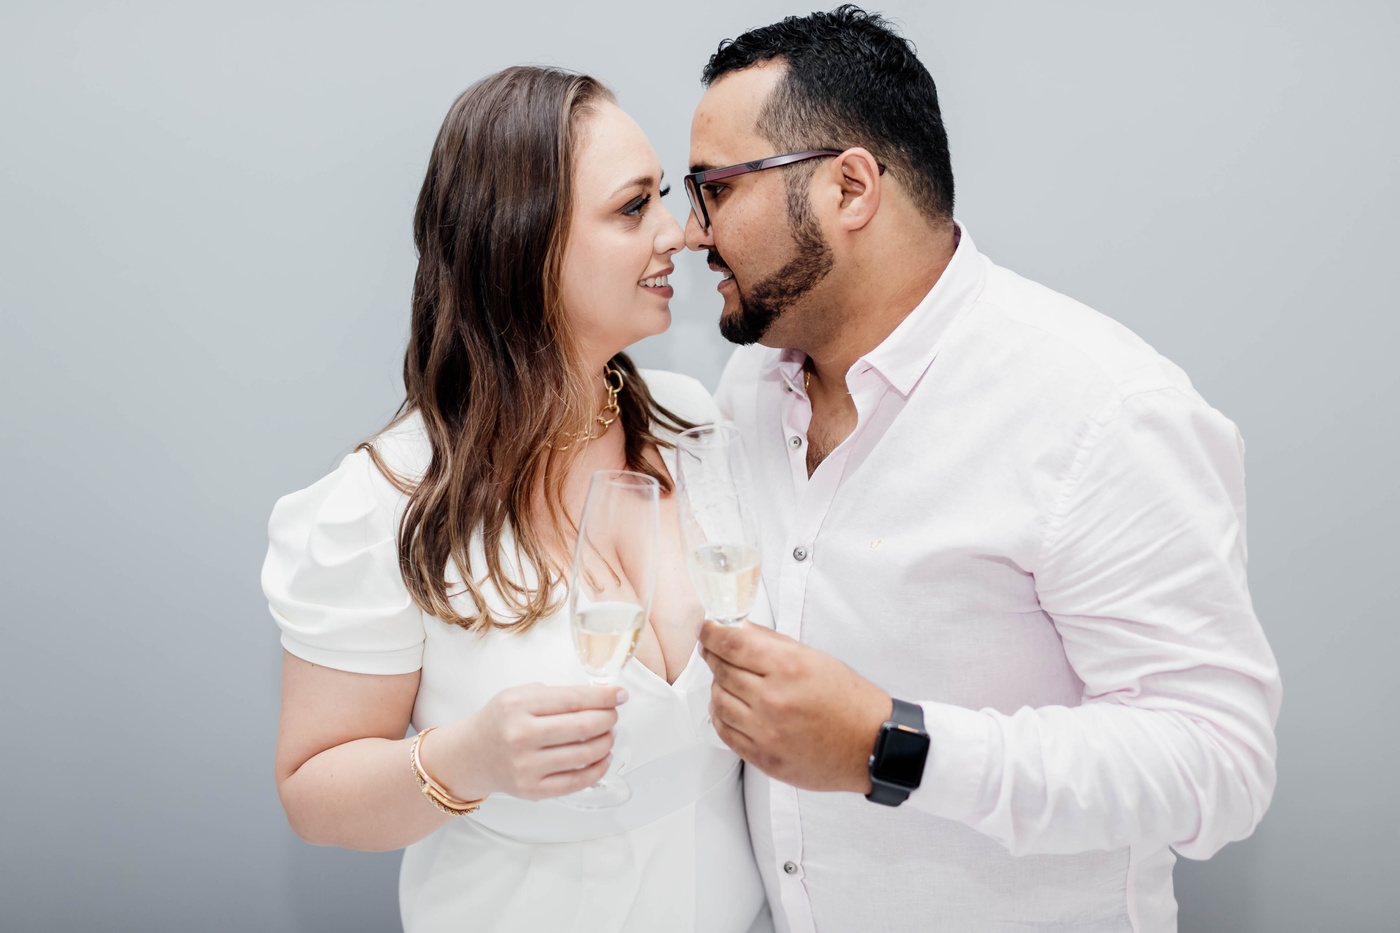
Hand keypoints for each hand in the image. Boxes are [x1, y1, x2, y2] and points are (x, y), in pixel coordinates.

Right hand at [421, 683, 623, 800]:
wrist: (472, 754)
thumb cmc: (501, 721)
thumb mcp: (520, 695)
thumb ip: (557, 695)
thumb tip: (601, 698)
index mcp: (518, 706)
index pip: (574, 699)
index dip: (604, 697)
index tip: (620, 695)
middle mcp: (520, 736)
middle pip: (583, 727)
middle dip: (608, 719)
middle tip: (613, 715)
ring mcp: (526, 766)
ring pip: (584, 755)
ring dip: (605, 742)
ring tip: (608, 734)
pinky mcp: (531, 790)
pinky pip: (576, 782)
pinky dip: (597, 769)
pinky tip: (602, 758)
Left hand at [700, 621, 892, 792]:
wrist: (870, 746)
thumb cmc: (848, 702)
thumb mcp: (814, 658)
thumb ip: (771, 642)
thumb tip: (738, 628)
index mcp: (788, 668)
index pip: (731, 643)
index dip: (711, 632)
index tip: (706, 629)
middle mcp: (773, 700)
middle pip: (721, 670)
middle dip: (713, 655)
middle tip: (713, 650)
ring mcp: (766, 732)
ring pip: (718, 701)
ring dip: (718, 687)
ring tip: (730, 681)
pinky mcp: (763, 757)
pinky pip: (725, 732)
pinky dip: (722, 716)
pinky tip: (732, 708)